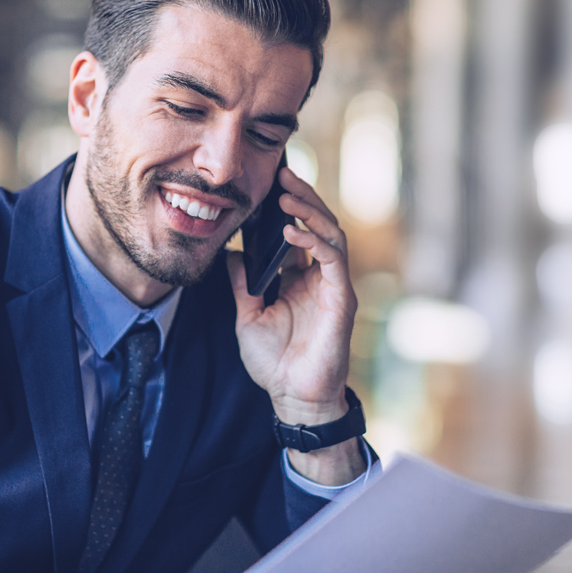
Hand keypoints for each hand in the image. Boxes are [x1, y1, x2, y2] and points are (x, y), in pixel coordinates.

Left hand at [226, 167, 357, 427]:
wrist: (293, 397)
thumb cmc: (274, 362)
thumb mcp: (247, 315)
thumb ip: (241, 284)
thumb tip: (229, 254)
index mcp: (299, 277)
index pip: (298, 230)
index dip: (287, 206)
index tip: (269, 183)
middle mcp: (320, 276)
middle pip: (318, 223)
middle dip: (301, 197)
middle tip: (282, 175)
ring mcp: (333, 285)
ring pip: (331, 233)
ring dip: (309, 211)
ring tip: (285, 197)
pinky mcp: (342, 298)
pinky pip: (333, 259)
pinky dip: (314, 240)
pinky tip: (292, 231)